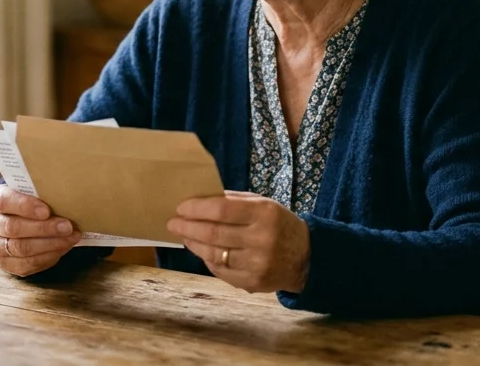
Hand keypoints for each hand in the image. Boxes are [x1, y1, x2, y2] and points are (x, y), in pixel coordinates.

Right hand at [0, 184, 83, 276]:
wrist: (13, 219)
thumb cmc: (26, 201)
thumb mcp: (28, 191)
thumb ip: (39, 193)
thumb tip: (65, 200)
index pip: (4, 202)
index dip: (25, 206)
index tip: (47, 211)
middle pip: (13, 228)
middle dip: (44, 228)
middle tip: (67, 226)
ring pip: (20, 248)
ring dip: (50, 244)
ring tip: (70, 238)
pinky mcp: (5, 263)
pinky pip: (27, 264)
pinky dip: (48, 256)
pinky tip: (63, 247)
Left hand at [166, 190, 309, 293]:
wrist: (306, 258)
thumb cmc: (279, 225)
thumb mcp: (264, 204)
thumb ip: (234, 200)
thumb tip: (199, 198)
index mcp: (265, 213)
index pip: (222, 209)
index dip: (197, 208)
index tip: (180, 207)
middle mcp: (261, 239)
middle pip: (213, 233)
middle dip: (188, 227)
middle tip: (173, 223)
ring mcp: (257, 264)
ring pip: (213, 253)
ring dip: (193, 244)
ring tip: (184, 235)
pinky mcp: (252, 282)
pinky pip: (220, 270)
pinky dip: (207, 259)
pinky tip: (201, 250)